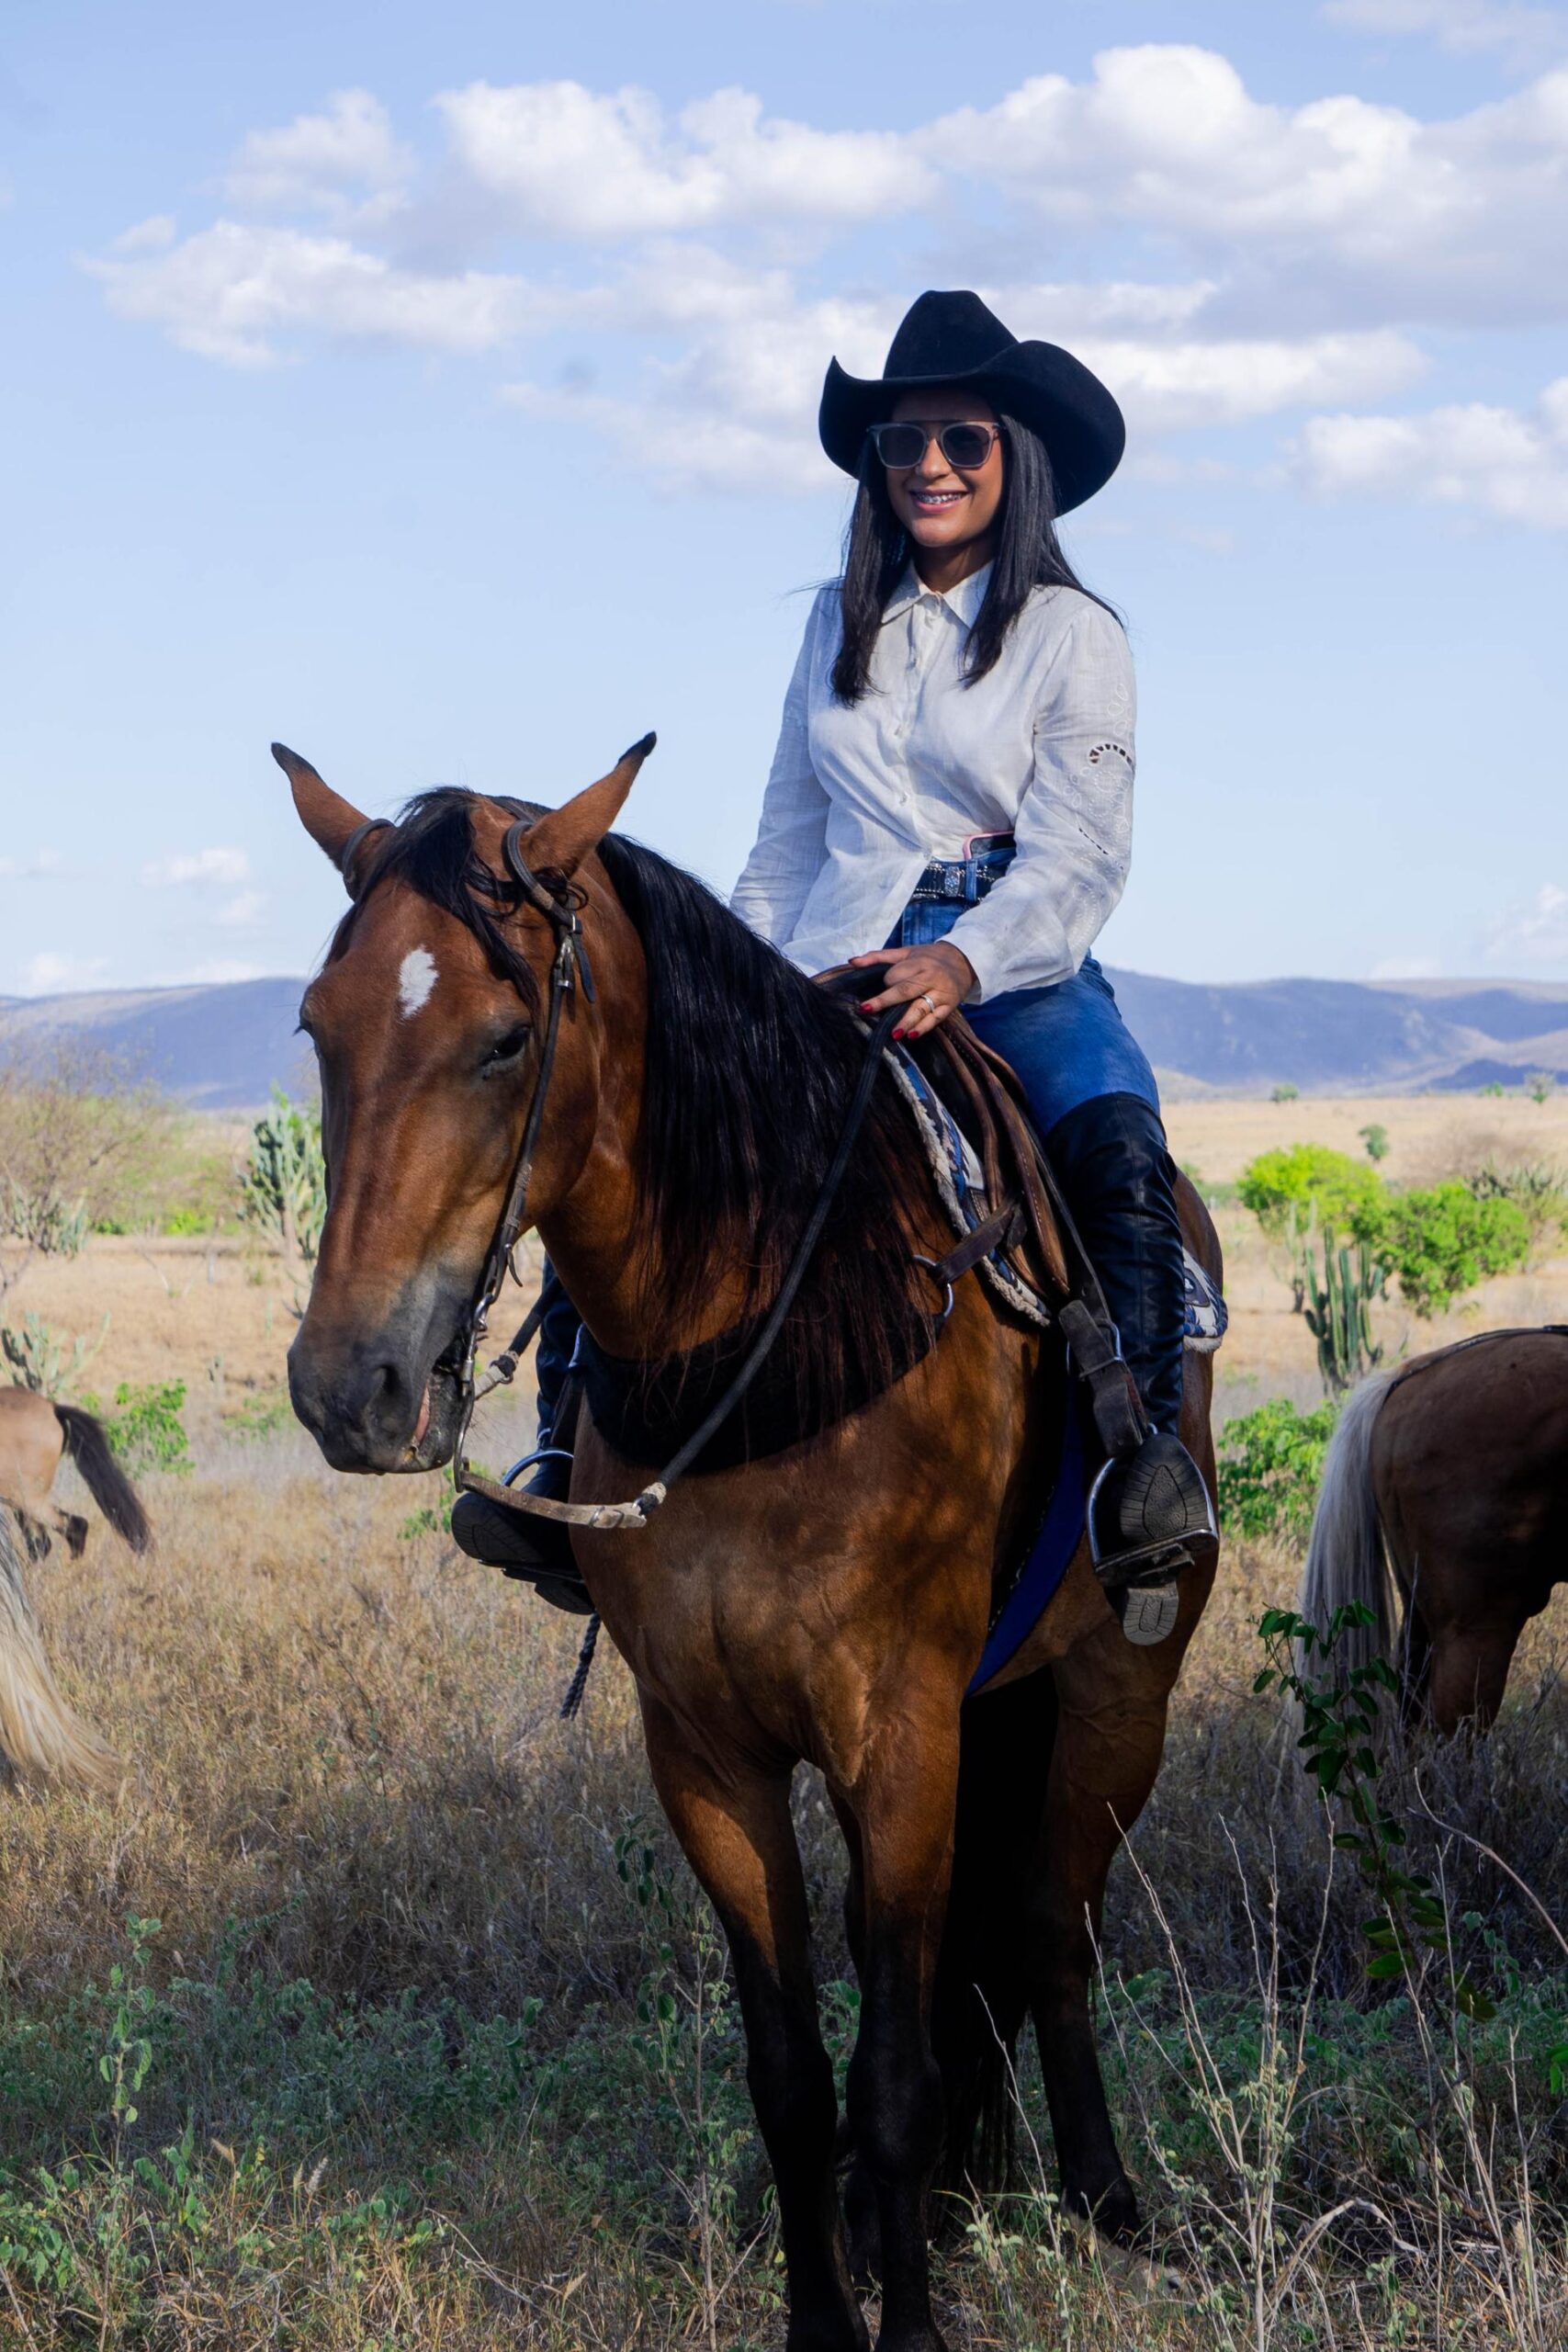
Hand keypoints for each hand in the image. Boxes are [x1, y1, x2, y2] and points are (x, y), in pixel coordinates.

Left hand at [847, 940, 976, 1039]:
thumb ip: (878, 957)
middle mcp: (930, 977)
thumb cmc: (929, 958)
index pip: (897, 974)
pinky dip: (923, 1028)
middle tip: (866, 1010)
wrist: (964, 961)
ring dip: (906, 1020)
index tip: (882, 986)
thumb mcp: (906, 952)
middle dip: (886, 1001)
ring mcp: (941, 993)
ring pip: (921, 1008)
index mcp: (918, 962)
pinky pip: (935, 1019)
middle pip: (906, 991)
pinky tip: (910, 1035)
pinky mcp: (949, 1006)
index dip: (887, 982)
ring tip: (892, 1033)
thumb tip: (852, 962)